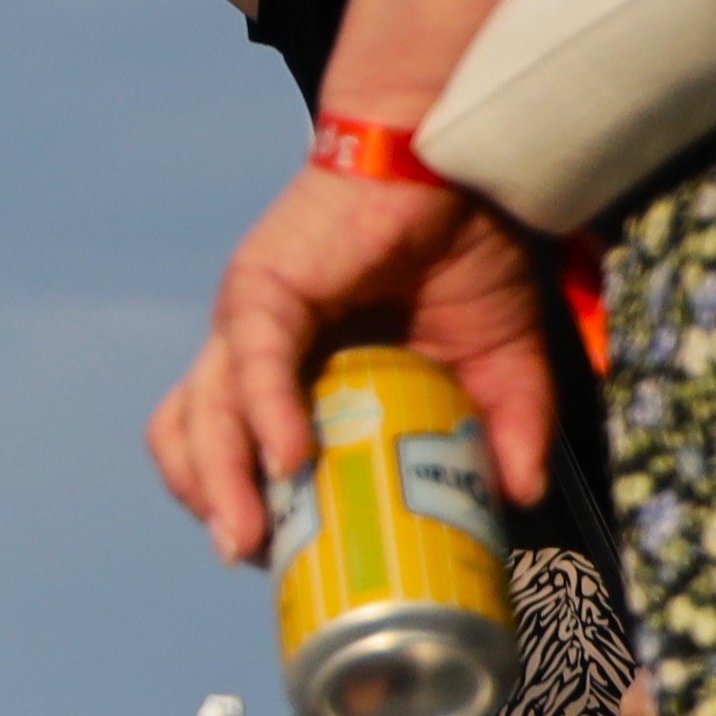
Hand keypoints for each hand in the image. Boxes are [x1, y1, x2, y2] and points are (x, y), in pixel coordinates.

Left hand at [149, 164, 559, 560]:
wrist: (459, 157)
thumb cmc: (464, 245)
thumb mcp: (497, 358)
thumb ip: (507, 425)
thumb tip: (522, 497)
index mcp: (290, 368)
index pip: (232, 448)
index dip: (243, 503)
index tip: (283, 559)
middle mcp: (252, 346)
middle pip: (194, 439)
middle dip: (215, 504)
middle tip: (256, 558)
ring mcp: (249, 317)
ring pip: (202, 410)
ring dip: (221, 480)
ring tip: (249, 539)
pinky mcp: (264, 286)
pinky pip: (252, 361)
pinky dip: (265, 414)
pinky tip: (290, 460)